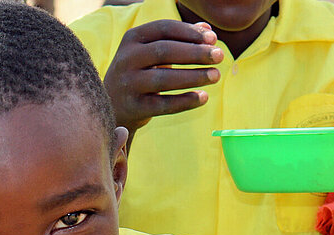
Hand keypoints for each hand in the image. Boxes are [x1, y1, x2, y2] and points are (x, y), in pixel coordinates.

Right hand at [103, 20, 223, 133]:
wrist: (113, 104)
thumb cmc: (140, 71)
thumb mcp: (152, 51)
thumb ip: (179, 38)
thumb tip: (209, 31)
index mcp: (132, 39)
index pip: (163, 28)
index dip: (189, 32)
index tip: (213, 39)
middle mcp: (126, 59)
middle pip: (164, 51)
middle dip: (195, 53)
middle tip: (220, 56)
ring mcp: (127, 84)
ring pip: (163, 79)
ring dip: (193, 77)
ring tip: (216, 76)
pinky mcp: (133, 107)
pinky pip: (163, 105)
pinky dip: (185, 101)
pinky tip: (203, 97)